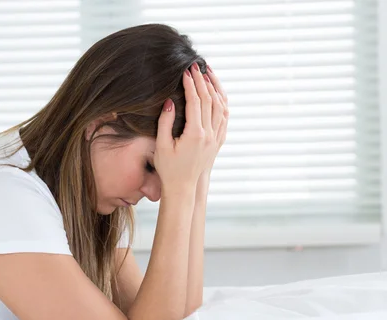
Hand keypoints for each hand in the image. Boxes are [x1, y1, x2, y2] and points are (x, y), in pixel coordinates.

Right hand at [154, 62, 227, 196]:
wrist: (183, 187)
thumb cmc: (168, 168)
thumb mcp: (162, 145)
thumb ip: (165, 122)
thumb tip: (170, 102)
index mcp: (195, 134)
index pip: (195, 102)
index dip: (190, 84)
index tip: (185, 71)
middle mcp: (209, 134)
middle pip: (209, 100)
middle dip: (202, 81)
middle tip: (195, 66)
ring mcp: (216, 138)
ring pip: (220, 107)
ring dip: (215, 88)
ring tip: (208, 73)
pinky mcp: (218, 142)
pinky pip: (224, 117)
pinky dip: (221, 102)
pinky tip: (216, 93)